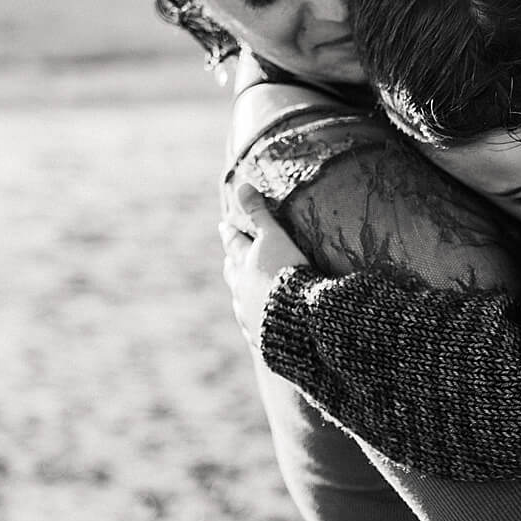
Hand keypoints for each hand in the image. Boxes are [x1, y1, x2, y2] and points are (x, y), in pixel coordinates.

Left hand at [218, 178, 308, 347]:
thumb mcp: (275, 238)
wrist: (297, 318)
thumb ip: (259, 213)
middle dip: (232, 262)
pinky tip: (257, 321)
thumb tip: (242, 184)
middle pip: (232, 273)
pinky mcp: (261, 335)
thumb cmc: (287, 273)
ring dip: (241, 292)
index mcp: (244, 266)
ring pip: (240, 299)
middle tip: (229, 257)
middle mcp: (241, 290)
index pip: (234, 244)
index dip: (230, 233)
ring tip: (242, 290)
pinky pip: (253, 324)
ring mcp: (249, 314)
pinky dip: (255, 317)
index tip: (223, 226)